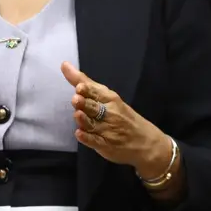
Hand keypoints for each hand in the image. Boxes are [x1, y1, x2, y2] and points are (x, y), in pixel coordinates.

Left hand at [61, 62, 170, 178]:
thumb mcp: (110, 98)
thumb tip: (64, 65)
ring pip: (92, 124)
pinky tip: (79, 134)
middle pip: (94, 108)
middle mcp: (109, 113)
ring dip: (84, 119)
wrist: (146, 142)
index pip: (97, 93)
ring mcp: (107, 131)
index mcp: (111, 99)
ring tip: (77, 114)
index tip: (80, 87)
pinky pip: (94, 141)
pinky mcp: (105, 146)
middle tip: (76, 99)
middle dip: (85, 103)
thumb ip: (87, 84)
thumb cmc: (123, 116)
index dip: (88, 90)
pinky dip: (87, 138)